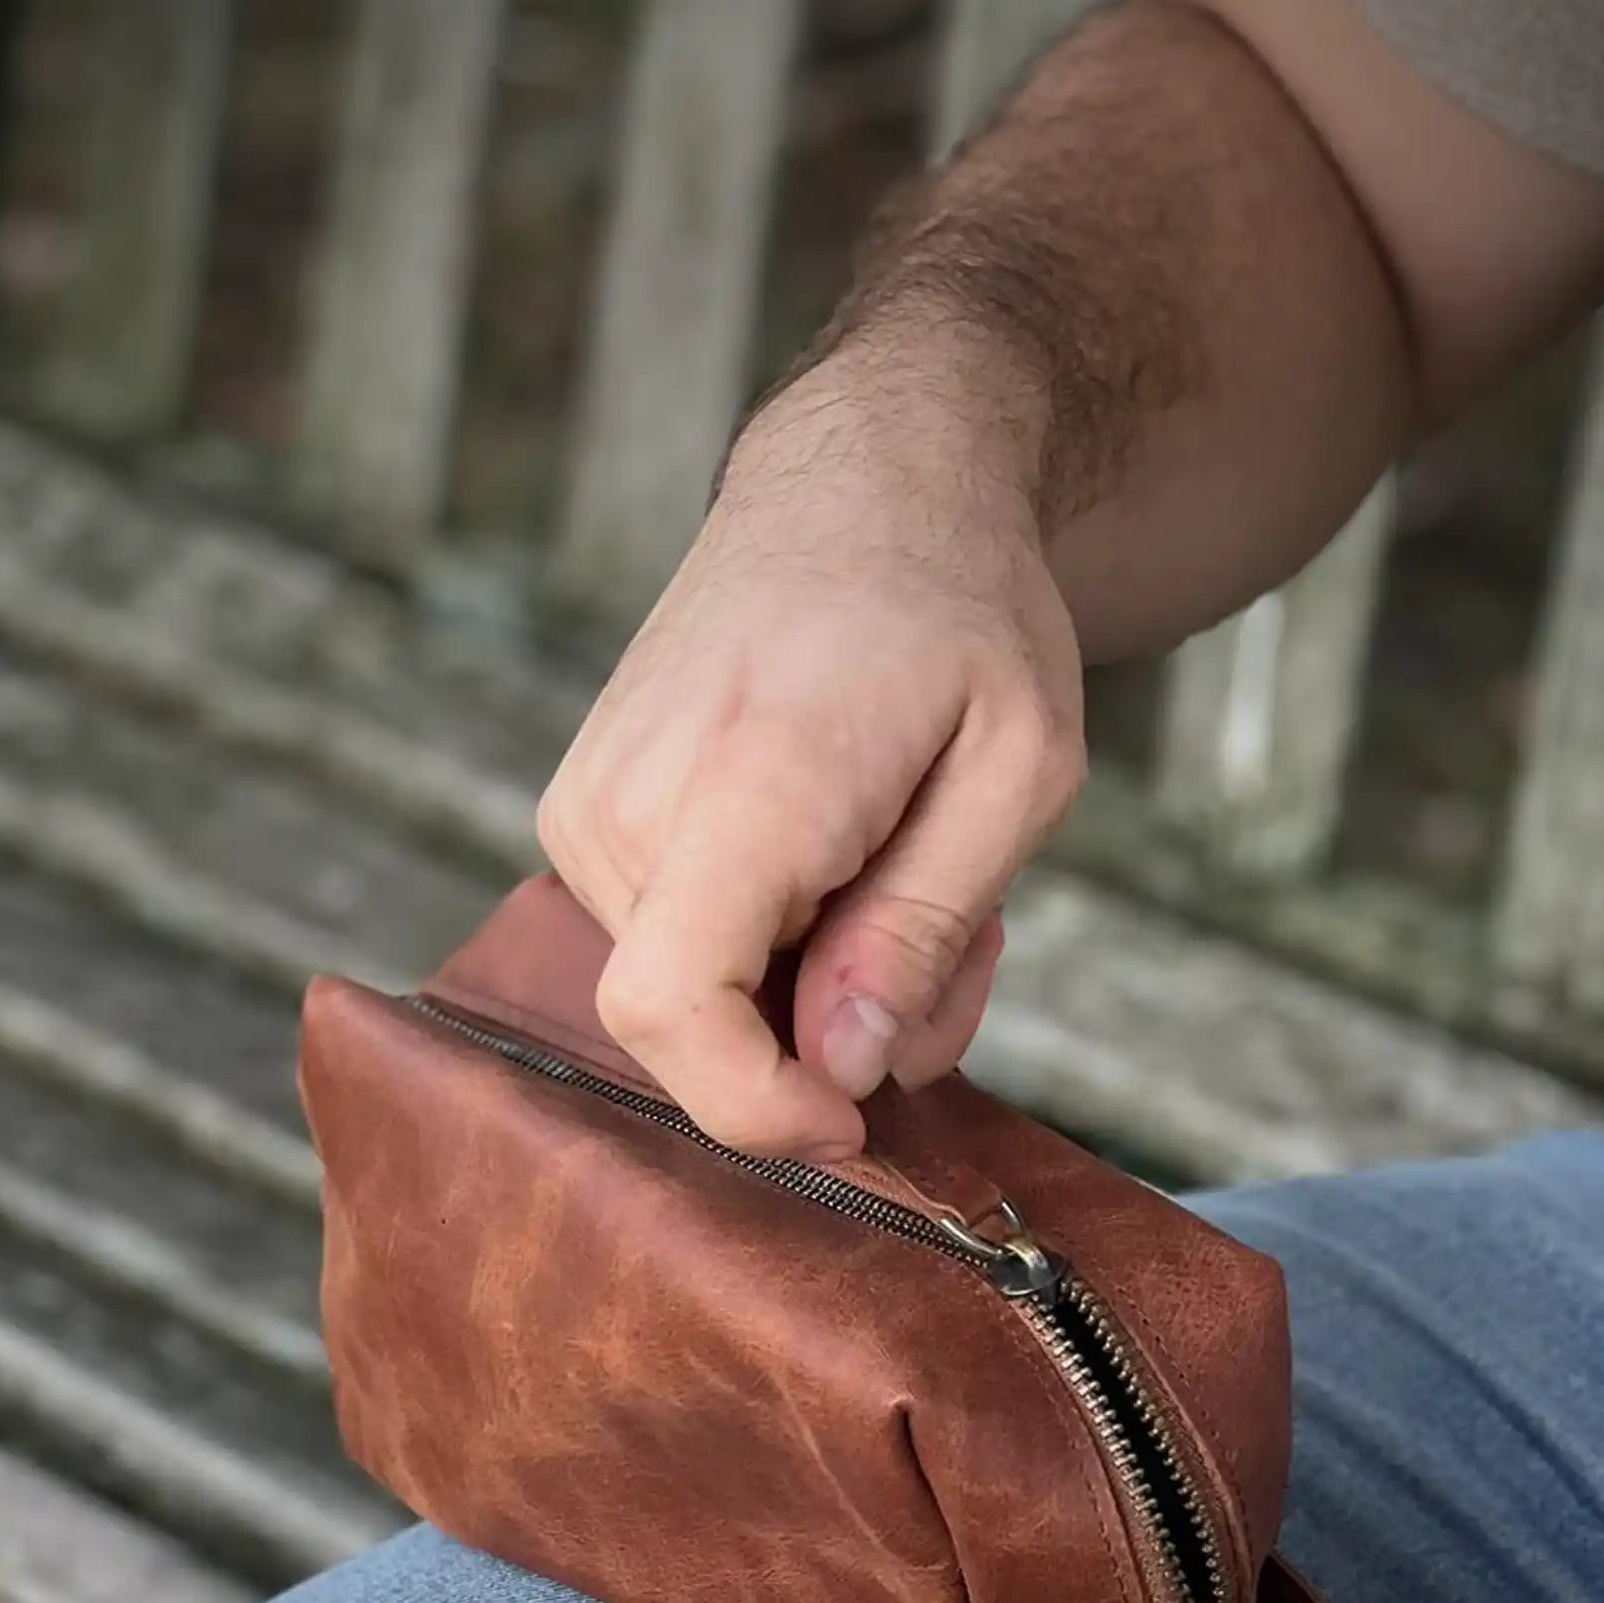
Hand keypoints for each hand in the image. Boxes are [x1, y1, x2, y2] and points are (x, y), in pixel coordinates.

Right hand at [537, 355, 1083, 1156]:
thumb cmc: (961, 614)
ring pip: (695, 999)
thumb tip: (839, 1070)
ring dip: (819, 986)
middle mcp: (631, 799)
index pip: (674, 1005)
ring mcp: (588, 811)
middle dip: (841, 1036)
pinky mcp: (583, 822)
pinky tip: (842, 860)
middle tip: (962, 940)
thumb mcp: (1020, 769)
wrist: (861, 481)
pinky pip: (676, 950)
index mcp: (747, 776)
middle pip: (705, 1027)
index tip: (855, 1121)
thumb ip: (923, 930)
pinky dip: (774, 947)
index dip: (758, 1107)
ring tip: (907, 870)